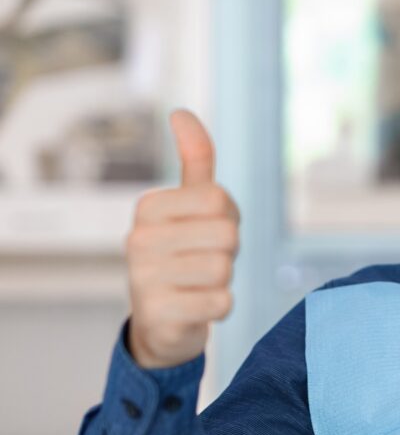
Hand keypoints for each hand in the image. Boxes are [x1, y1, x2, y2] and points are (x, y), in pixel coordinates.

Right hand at [124, 109, 239, 368]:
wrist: (163, 323)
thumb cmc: (183, 255)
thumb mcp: (189, 206)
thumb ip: (194, 161)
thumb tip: (181, 112)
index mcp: (147, 207)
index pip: (220, 199)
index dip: (227, 218)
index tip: (206, 232)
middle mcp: (137, 238)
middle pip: (227, 232)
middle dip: (228, 251)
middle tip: (204, 262)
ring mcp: (143, 278)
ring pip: (224, 268)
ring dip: (223, 280)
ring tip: (198, 284)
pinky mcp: (158, 314)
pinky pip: (221, 302)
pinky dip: (220, 307)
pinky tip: (196, 307)